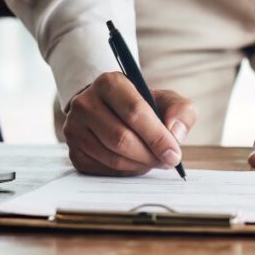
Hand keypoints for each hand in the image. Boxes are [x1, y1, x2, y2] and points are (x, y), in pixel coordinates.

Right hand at [62, 71, 197, 174]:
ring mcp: (75, 128)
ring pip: (112, 158)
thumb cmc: (142, 105)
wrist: (111, 109)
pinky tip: (135, 163)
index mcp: (109, 83)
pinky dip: (125, 172)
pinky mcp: (73, 151)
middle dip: (150, 155)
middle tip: (167, 161)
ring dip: (139, 165)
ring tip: (154, 161)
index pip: (135, 112)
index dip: (157, 136)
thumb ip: (180, 110)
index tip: (174, 153)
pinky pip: (103, 170)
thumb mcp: (165, 99)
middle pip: (121, 139)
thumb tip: (175, 133)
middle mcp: (85, 103)